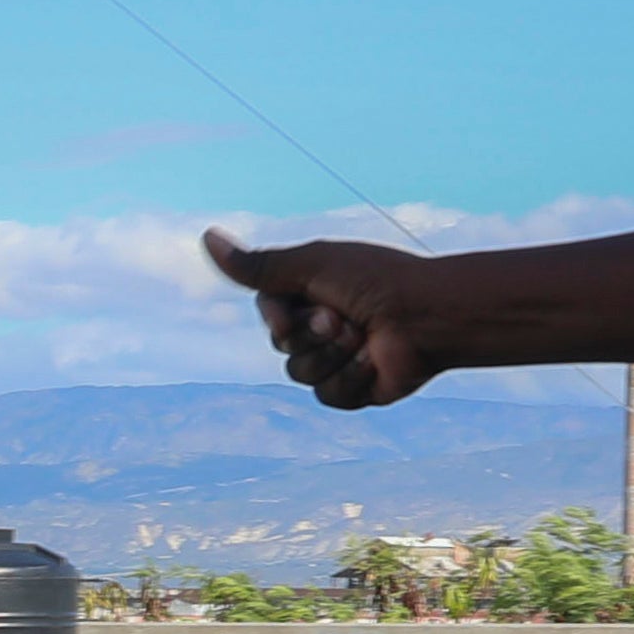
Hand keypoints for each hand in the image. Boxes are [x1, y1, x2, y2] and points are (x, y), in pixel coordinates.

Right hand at [203, 229, 457, 409]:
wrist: (429, 318)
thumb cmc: (377, 281)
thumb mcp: (312, 265)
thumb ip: (258, 265)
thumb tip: (205, 237)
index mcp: (311, 294)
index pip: (268, 314)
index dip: (280, 316)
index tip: (307, 304)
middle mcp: (321, 327)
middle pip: (282, 347)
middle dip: (312, 334)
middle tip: (344, 318)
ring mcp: (336, 360)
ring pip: (301, 374)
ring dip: (333, 355)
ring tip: (364, 338)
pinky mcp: (354, 390)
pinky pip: (328, 396)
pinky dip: (352, 377)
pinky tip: (374, 362)